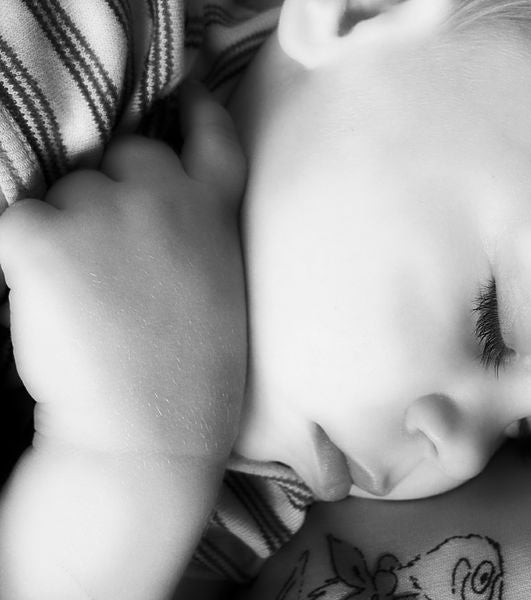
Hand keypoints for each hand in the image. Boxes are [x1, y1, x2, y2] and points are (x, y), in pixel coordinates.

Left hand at [0, 83, 247, 599]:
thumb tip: (153, 204)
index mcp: (214, 215)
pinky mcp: (41, 236)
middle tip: (110, 260)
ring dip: (63, 230)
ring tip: (82, 299)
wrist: (150, 438)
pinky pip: (14, 222)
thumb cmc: (191, 379)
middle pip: (122, 158)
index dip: (200, 109)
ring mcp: (103, 210)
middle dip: (112, 193)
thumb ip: (198, 232)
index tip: (192, 92)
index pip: (214, 139)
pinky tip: (42, 296)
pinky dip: (19, 255)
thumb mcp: (221, 288)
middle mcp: (165, 196)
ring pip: (63, 193)